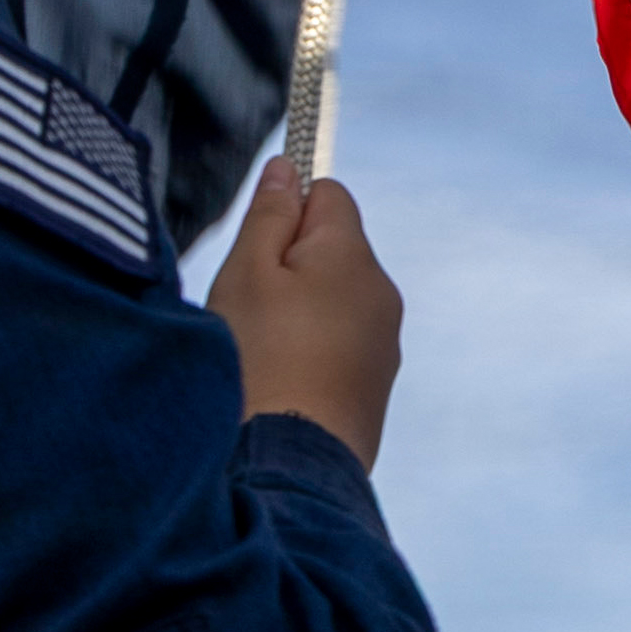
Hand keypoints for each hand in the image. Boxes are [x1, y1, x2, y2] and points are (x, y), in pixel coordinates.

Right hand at [207, 158, 404, 470]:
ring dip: (294, 314)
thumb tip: (289, 168)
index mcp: (354, 256)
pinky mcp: (374, 386)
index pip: (330, 195)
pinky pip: (337, 348)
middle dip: (285, 266)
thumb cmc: (259, 361)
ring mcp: (384, 342)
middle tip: (246, 308)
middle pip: (331, 251)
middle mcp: (382, 293)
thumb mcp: (247, 274)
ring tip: (258, 353)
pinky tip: (277, 383)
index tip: (252, 249)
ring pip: (332, 303)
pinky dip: (306, 354)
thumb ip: (270, 215)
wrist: (291, 463)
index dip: (284, 209)